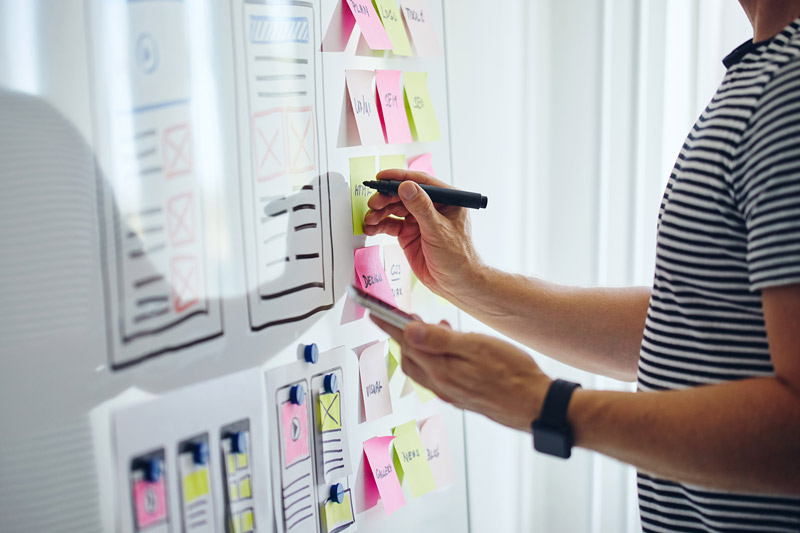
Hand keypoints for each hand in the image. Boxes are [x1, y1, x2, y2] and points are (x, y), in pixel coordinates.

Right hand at [363, 169, 482, 300]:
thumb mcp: (438, 230)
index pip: (421, 182)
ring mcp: (419, 220)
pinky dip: (379, 225)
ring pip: (394, 209)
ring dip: (380, 212)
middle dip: (386, 198)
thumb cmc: (458, 258)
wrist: (455, 283)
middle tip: (374, 203)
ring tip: (370, 219)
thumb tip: (407, 186)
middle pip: (403, 195)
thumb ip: (421, 208)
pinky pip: (391, 224)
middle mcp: (431, 207)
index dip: (400, 177)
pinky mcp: (409, 233)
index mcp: (446, 200)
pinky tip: (371, 228)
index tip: (382, 177)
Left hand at [371, 316, 551, 430]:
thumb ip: (441, 340)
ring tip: (434, 327)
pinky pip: (437, 375)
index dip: (387, 324)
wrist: (537, 406)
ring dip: (421, 346)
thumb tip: (409, 330)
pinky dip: (435, 358)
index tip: (372, 311)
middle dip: (403, 334)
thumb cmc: (514, 375)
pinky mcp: (463, 397)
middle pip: (410, 357)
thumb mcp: (478, 347)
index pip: (405, 343)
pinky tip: (451, 349)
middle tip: (405, 315)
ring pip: (423, 367)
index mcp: (441, 372)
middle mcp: (442, 386)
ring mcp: (452, 393)